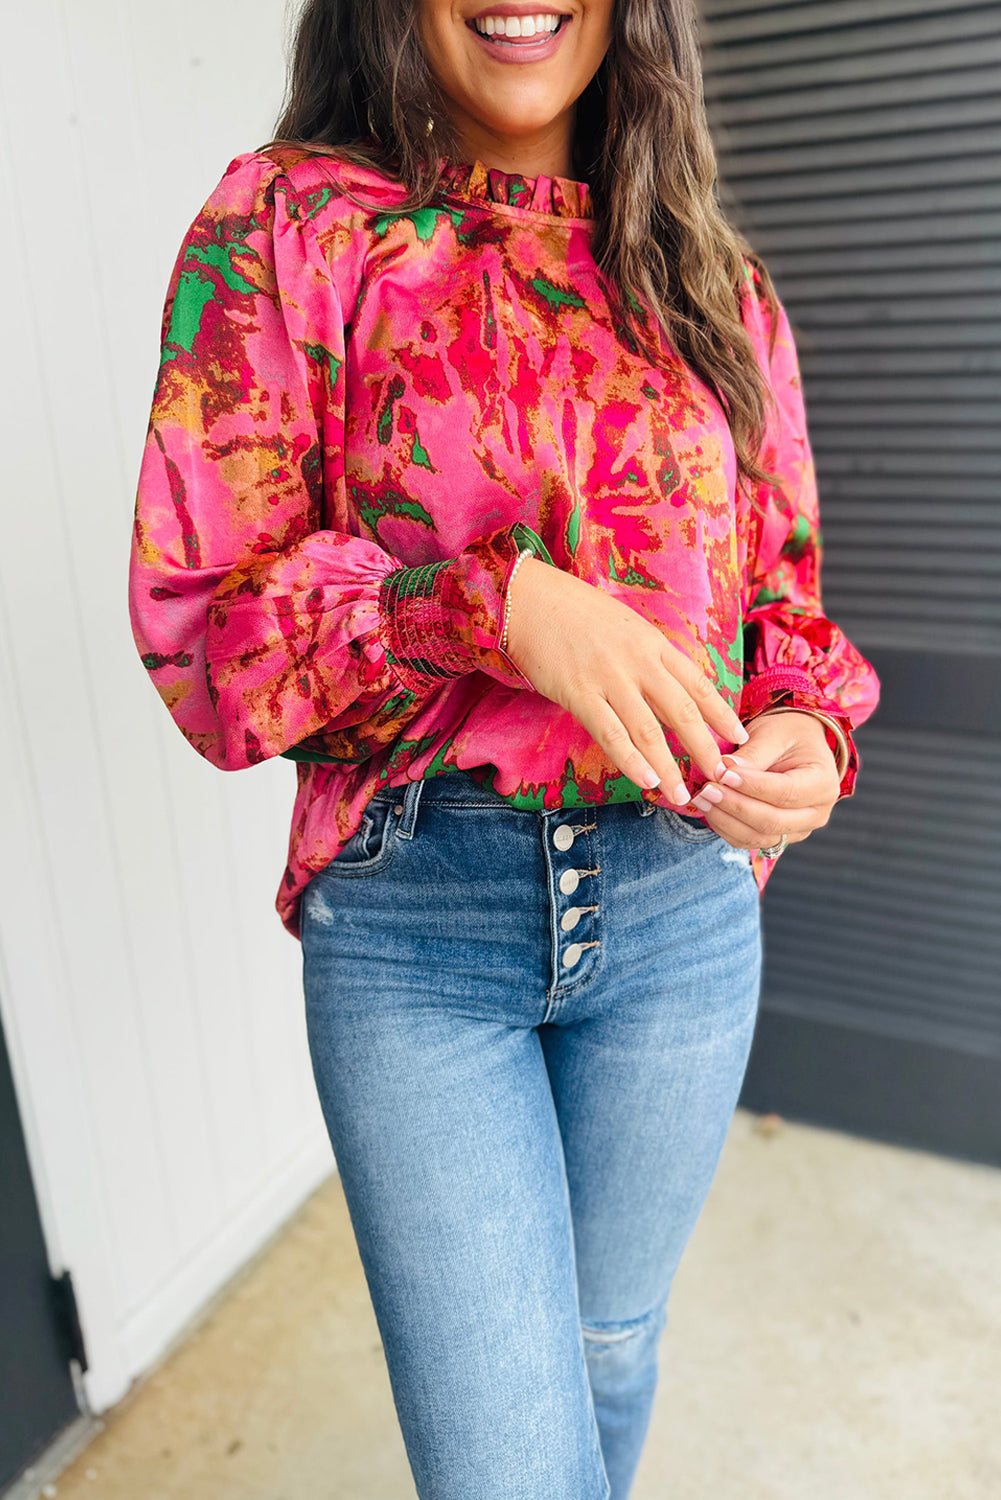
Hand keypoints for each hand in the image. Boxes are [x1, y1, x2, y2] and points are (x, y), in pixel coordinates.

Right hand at [505, 557, 748, 798]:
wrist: (530, 598)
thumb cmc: (574, 612)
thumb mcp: (625, 626)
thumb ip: (648, 656)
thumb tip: (669, 686)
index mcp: (654, 643)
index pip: (698, 684)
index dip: (721, 714)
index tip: (739, 738)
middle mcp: (638, 661)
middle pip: (682, 711)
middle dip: (705, 748)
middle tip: (721, 777)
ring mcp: (609, 677)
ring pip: (648, 730)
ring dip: (668, 767)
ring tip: (681, 794)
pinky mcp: (578, 693)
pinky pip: (610, 733)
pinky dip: (630, 760)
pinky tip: (645, 781)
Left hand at [685, 710, 841, 850]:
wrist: (797, 746)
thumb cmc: (788, 734)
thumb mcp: (773, 734)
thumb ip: (753, 754)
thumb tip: (724, 770)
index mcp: (823, 783)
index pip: (785, 792)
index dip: (751, 786)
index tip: (723, 773)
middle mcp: (816, 813)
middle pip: (772, 821)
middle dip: (734, 806)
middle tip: (706, 789)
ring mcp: (799, 830)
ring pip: (758, 837)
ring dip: (725, 820)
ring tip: (702, 798)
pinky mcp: (779, 837)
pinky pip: (749, 841)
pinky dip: (726, 828)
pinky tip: (709, 809)